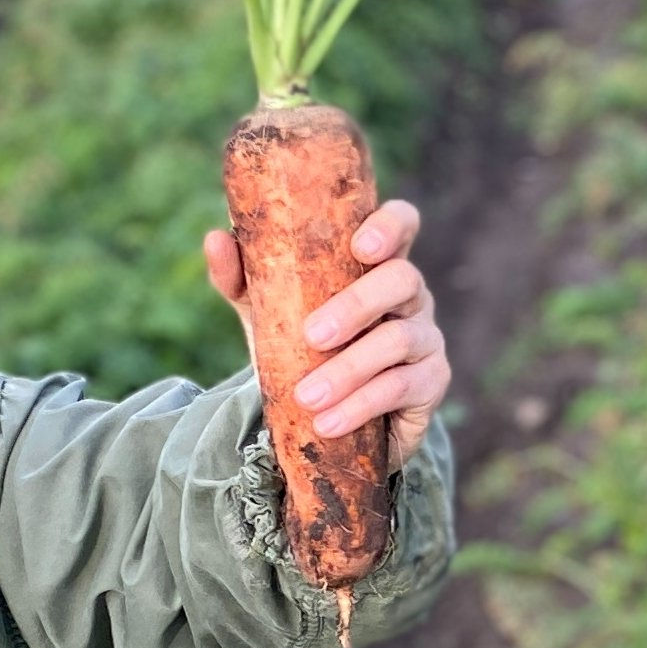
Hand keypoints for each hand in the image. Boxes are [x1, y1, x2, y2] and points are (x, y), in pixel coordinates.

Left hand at [203, 199, 449, 471]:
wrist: (323, 414)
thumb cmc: (300, 345)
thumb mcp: (268, 311)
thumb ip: (242, 277)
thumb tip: (215, 238)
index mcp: (375, 264)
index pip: (401, 224)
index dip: (390, 226)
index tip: (361, 246)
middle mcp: (409, 294)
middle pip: (402, 280)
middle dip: (356, 306)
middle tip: (311, 335)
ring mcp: (426, 336)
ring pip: (399, 339)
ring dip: (348, 370)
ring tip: (306, 397)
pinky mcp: (431, 381)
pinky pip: (401, 388)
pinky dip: (359, 406)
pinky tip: (326, 423)